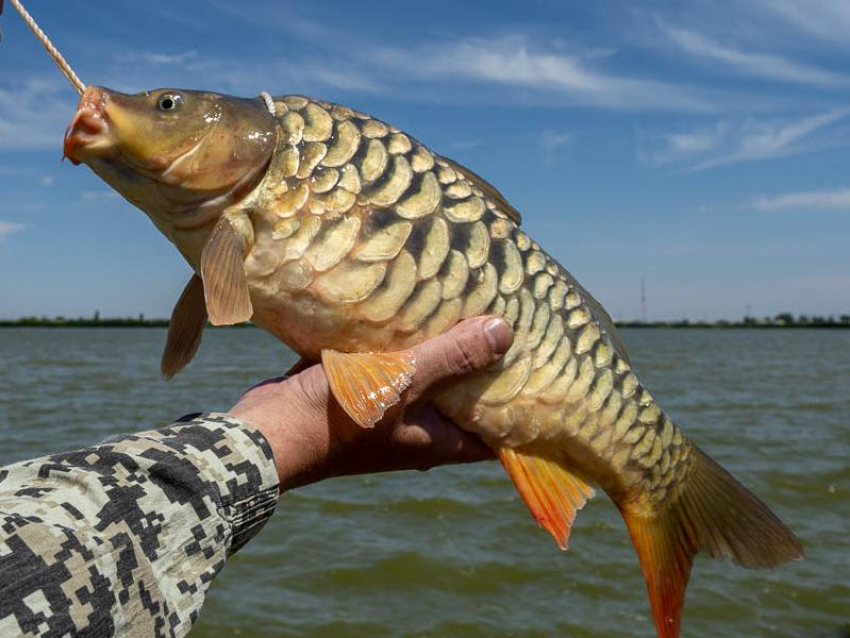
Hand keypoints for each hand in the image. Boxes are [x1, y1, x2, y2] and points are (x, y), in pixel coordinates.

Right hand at [229, 316, 513, 489]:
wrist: (266, 431)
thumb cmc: (340, 417)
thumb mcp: (404, 384)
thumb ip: (453, 358)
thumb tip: (507, 332)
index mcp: (440, 440)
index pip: (500, 433)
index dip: (527, 410)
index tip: (550, 376)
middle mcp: (421, 429)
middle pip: (466, 396)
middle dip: (486, 365)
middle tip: (514, 322)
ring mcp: (390, 409)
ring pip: (430, 375)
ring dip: (446, 347)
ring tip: (472, 302)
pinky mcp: (362, 389)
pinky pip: (395, 363)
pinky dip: (407, 341)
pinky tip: (417, 304)